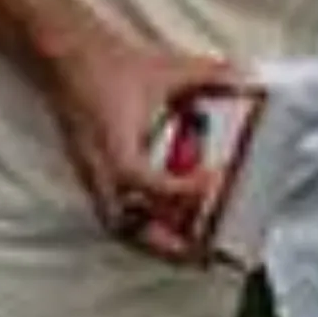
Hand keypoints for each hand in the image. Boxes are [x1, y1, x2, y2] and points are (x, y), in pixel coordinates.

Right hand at [41, 15, 236, 261]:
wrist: (70, 62)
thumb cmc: (116, 68)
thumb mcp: (170, 68)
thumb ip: (211, 74)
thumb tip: (247, 76)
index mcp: (115, 143)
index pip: (141, 179)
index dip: (177, 188)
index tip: (213, 181)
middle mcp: (100, 169)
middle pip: (125, 226)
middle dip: (166, 245)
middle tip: (206, 255)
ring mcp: (93, 177)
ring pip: (118, 227)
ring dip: (153, 244)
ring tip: (191, 253)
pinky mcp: (92, 178)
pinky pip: (115, 216)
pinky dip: (141, 229)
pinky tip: (168, 230)